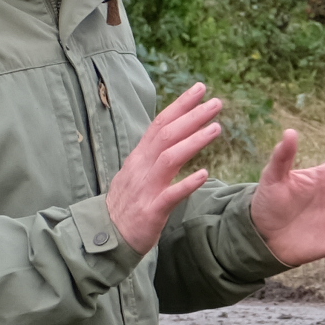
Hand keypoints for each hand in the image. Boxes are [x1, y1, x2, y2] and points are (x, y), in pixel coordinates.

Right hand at [105, 83, 226, 253]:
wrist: (107, 236)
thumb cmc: (128, 204)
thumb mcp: (138, 173)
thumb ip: (155, 154)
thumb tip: (174, 133)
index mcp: (140, 157)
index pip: (160, 123)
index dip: (180, 105)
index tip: (200, 88)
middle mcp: (142, 167)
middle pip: (167, 135)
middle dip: (192, 116)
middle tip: (216, 102)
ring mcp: (145, 188)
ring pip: (169, 158)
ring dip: (194, 141)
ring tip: (217, 128)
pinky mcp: (151, 211)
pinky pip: (171, 195)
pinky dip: (187, 183)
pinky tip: (205, 174)